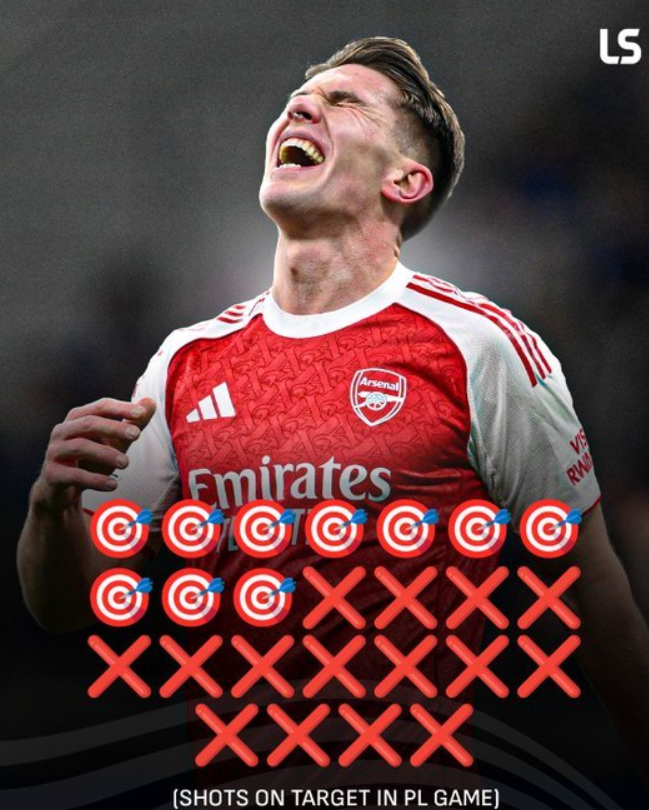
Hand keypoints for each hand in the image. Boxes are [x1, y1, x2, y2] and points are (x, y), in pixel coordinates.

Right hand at [32, 397, 155, 513]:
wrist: (63, 489)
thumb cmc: (91, 459)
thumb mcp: (115, 441)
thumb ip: (132, 423)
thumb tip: (151, 402)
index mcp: (78, 417)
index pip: (101, 406)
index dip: (121, 408)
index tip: (142, 413)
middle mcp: (63, 431)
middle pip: (89, 423)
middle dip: (114, 427)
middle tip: (137, 435)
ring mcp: (55, 451)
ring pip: (81, 446)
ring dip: (106, 454)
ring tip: (126, 463)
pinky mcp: (52, 474)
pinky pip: (74, 475)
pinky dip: (95, 480)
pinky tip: (113, 485)